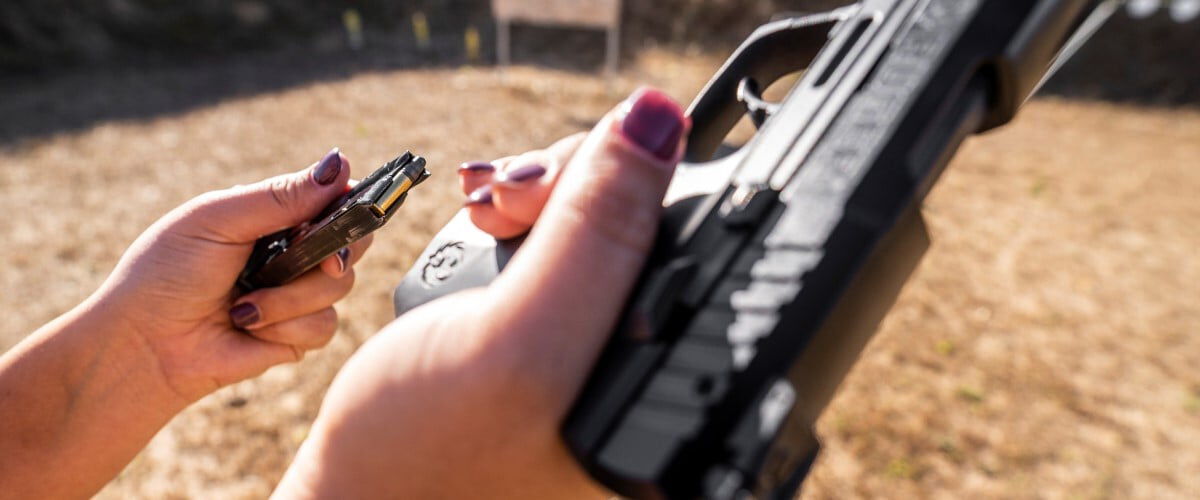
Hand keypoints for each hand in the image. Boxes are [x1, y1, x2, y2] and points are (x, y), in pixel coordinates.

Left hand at [97, 148, 371, 401]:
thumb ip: (281, 197)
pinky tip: (250, 327)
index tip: (347, 213)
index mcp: (272, 216)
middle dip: (335, 251)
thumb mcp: (219, 220)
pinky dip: (288, 327)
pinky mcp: (297, 335)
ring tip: (244, 306)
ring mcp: (297, 294)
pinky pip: (325, 326)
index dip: (350, 206)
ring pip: (339, 286)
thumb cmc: (167, 273)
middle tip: (321, 259)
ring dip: (293, 297)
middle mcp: (292, 252)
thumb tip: (340, 164)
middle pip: (352, 241)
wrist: (144, 345)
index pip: (334, 199)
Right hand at [276, 88, 687, 497]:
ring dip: (539, 193)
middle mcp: (654, 367)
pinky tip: (484, 221)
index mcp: (677, 392)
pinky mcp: (559, 328)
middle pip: (649, 221)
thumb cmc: (421, 455)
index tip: (547, 188)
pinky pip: (564, 241)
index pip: (701, 243)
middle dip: (573, 186)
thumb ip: (595, 239)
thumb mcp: (517, 345)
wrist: (347, 490)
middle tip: (506, 199)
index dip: (631, 187)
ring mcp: (604, 345)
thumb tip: (659, 121)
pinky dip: (523, 216)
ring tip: (484, 212)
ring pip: (603, 222)